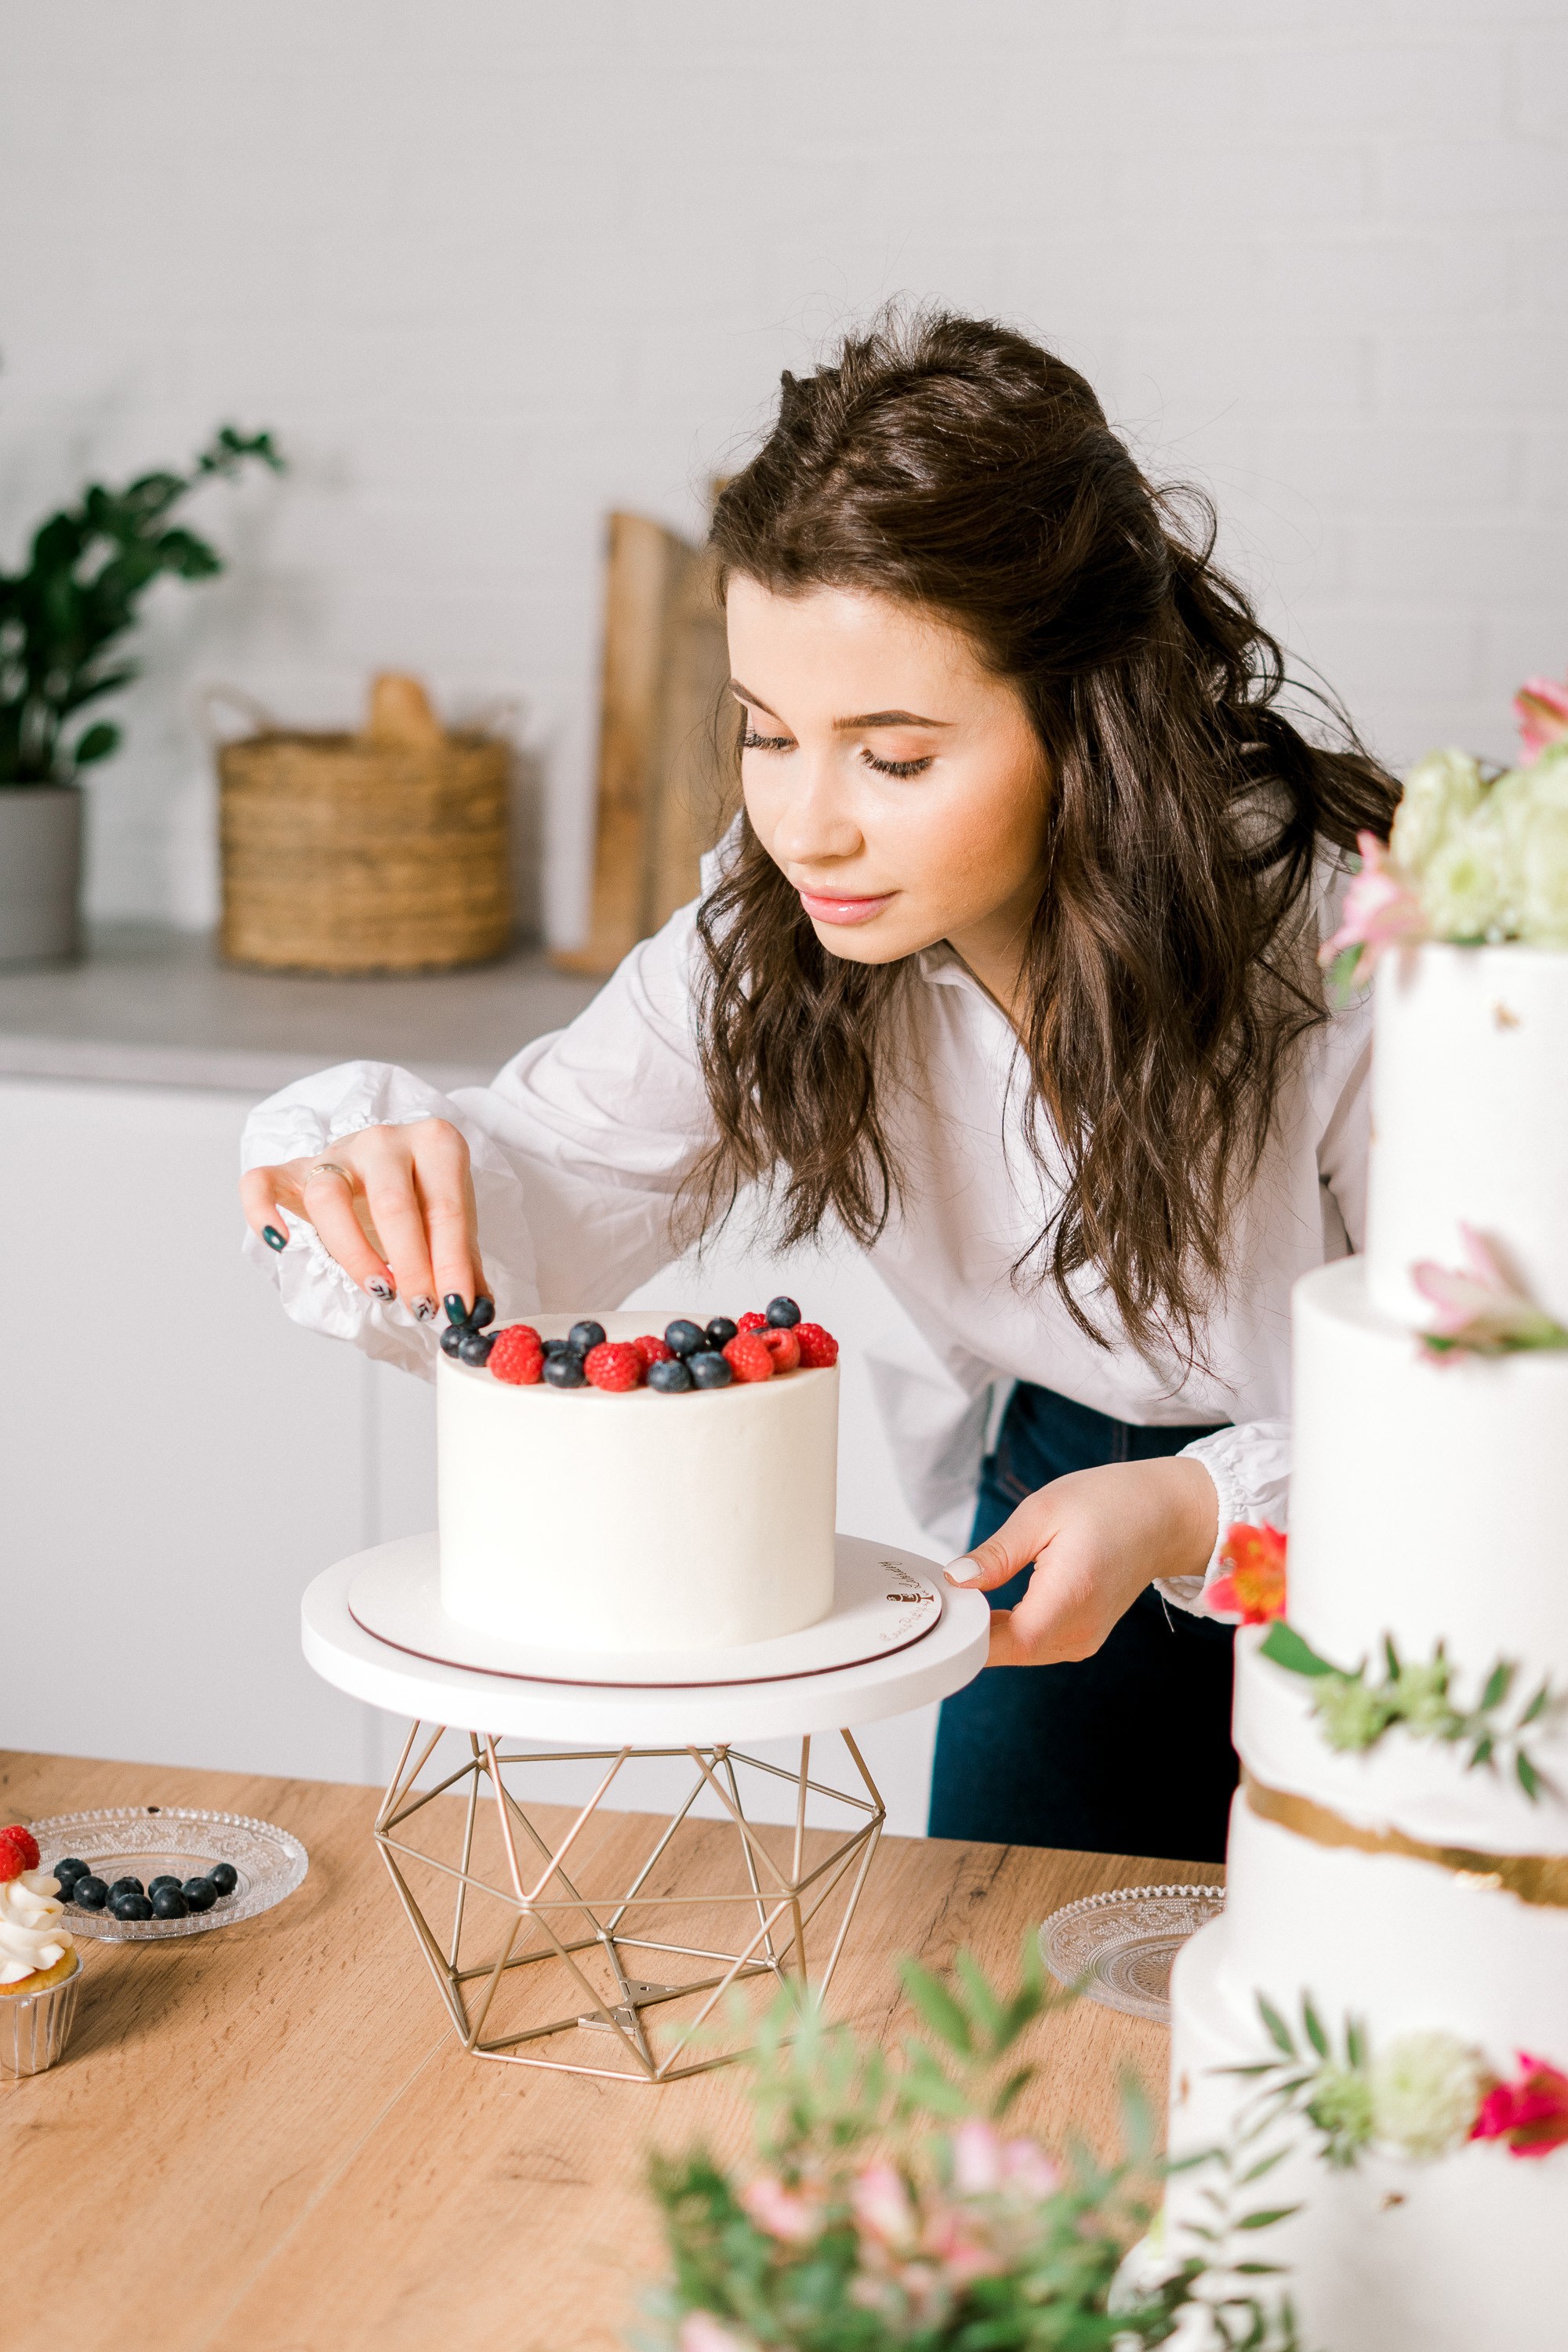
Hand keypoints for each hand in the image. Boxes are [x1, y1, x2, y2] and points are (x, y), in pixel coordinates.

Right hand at [239, 1118, 487, 1321]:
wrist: (386, 1165)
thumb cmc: (423, 1197)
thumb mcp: (451, 1224)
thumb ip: (464, 1266)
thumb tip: (477, 1314)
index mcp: (436, 1142)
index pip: (446, 1207)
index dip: (452, 1263)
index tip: (457, 1307)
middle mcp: (383, 1139)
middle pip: (391, 1201)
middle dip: (409, 1263)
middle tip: (420, 1307)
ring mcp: (334, 1152)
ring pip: (328, 1196)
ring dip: (353, 1251)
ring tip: (379, 1290)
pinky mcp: (293, 1168)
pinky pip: (262, 1182)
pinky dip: (263, 1213)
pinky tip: (281, 1244)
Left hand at [945, 1457, 1218, 1667]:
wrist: (1162, 1516)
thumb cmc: (1108, 1504)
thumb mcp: (1042, 1512)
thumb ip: (997, 1554)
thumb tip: (957, 1579)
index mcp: (1069, 1598)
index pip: (1000, 1643)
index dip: (962, 1629)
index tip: (940, 1600)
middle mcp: (1079, 1632)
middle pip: (1003, 1652)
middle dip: (968, 1628)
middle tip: (945, 1591)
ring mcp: (1083, 1641)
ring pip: (1016, 1652)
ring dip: (986, 1630)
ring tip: (968, 1593)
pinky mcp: (1081, 1639)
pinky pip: (1032, 1646)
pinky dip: (1007, 1630)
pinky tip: (992, 1603)